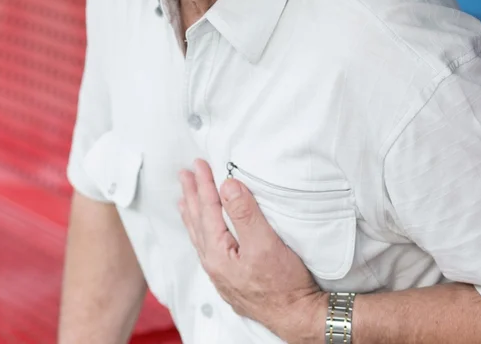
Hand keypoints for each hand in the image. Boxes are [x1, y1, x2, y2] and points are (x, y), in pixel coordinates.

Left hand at [179, 159, 327, 342]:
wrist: (296, 316)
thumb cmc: (283, 283)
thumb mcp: (265, 243)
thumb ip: (244, 213)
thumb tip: (227, 185)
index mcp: (218, 253)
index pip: (208, 209)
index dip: (203, 184)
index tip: (199, 164)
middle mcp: (214, 264)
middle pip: (197, 221)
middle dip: (191, 195)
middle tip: (184, 174)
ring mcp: (221, 273)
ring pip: (199, 236)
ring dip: (192, 213)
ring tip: (184, 199)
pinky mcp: (230, 278)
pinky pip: (207, 247)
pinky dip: (201, 231)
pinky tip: (204, 231)